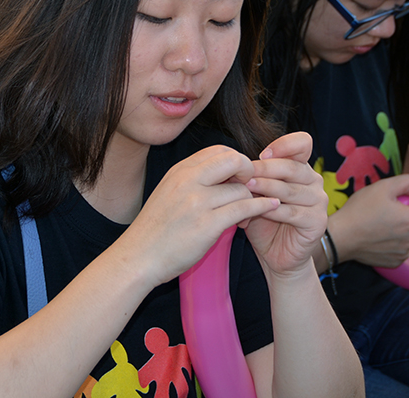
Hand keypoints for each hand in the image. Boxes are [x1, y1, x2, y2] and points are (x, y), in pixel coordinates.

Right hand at [123, 145, 280, 286]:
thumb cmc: (156, 229)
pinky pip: (244, 208)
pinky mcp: (207, 225)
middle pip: (233, 160)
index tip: (238, 176)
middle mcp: (188, 181)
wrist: (138, 258)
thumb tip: (224, 170)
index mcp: (179, 171)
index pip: (218, 150)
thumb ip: (193, 179)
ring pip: (241, 188)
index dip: (235, 160)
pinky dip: (261, 207)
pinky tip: (270, 208)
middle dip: (249, 171)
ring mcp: (197, 202)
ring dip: (253, 198)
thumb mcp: (169, 192)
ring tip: (251, 211)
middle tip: (250, 186)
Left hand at [242, 132, 327, 277]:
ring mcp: (319, 201)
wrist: (275, 255)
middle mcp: (314, 181)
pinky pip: (293, 212)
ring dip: (266, 188)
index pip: (303, 143)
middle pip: (292, 167)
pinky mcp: (318, 222)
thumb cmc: (264, 220)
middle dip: (265, 168)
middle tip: (245, 173)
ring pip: (290, 189)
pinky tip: (259, 210)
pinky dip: (273, 210)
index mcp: (301, 168)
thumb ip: (252, 177)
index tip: (262, 154)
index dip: (284, 144)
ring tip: (247, 188)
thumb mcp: (256, 193)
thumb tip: (234, 164)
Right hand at [328, 175, 408, 267]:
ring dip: (401, 228)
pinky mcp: (395, 261)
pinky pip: (401, 248)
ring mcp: (404, 252)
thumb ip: (405, 181)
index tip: (399, 199)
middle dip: (406, 214)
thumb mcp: (382, 186)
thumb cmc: (359, 212)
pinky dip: (393, 242)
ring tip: (380, 223)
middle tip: (385, 211)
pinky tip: (378, 236)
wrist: (341, 235)